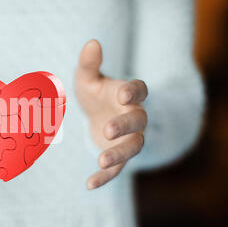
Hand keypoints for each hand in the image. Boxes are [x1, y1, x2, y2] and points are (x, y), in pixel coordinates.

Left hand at [75, 40, 147, 189]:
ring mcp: (129, 138)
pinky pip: (117, 169)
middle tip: (108, 129)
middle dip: (125, 125)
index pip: (139, 89)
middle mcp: (134, 116)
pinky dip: (104, 177)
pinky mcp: (119, 157)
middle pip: (139, 121)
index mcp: (128, 94)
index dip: (133, 92)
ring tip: (101, 161)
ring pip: (132, 147)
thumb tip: (92, 42)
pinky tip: (89, 184)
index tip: (121, 94)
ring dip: (119, 154)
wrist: (98, 115)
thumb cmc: (95, 93)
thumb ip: (89, 63)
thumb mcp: (87, 78)